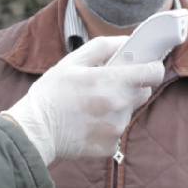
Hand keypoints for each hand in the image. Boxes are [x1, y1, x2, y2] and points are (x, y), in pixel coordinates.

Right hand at [2, 36, 164, 163]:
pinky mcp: (110, 146)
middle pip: (143, 92)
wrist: (34, 131)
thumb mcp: (72, 61)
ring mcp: (115, 128)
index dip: (152, 67)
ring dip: (115, 108)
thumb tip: (127, 41)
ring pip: (127, 113)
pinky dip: (105, 128)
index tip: (145, 67)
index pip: (153, 72)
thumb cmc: (50, 93)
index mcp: (111, 81)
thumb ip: (103, 47)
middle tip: (105, 87)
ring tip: (89, 108)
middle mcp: (118, 105)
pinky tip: (86, 124)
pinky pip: (116, 132)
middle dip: (130, 87)